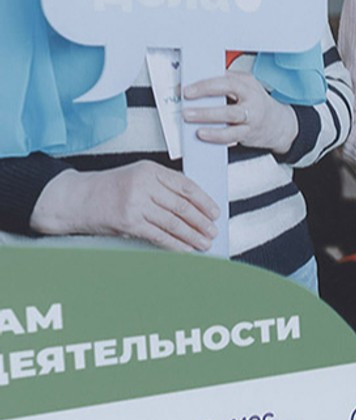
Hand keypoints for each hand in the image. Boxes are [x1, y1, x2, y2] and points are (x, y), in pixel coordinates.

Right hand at [29, 162, 217, 251]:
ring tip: (204, 243)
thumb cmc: (109, 188)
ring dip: (192, 235)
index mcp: (150, 170)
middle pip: (182, 205)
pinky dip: (175, 244)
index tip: (216, 212)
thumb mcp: (137, 176)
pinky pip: (158, 235)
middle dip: (201, 221)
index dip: (204, 201)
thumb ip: (163, 185)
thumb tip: (195, 206)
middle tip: (213, 231)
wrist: (76, 199)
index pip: (186, 186)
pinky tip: (185, 249)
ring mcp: (135, 203)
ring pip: (173, 222)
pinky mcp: (128, 222)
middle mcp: (144, 184)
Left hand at [181, 72, 298, 153]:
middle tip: (186, 103)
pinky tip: (202, 134)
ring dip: (207, 117)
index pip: (227, 81)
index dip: (206, 85)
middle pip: (230, 96)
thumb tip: (197, 82)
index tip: (187, 90)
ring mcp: (251, 118)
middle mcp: (251, 100)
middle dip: (206, 99)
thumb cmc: (257, 103)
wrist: (280, 124)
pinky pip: (230, 136)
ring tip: (189, 117)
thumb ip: (225, 82)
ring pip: (230, 116)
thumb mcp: (246, 87)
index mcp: (248, 85)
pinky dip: (215, 135)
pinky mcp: (247, 133)